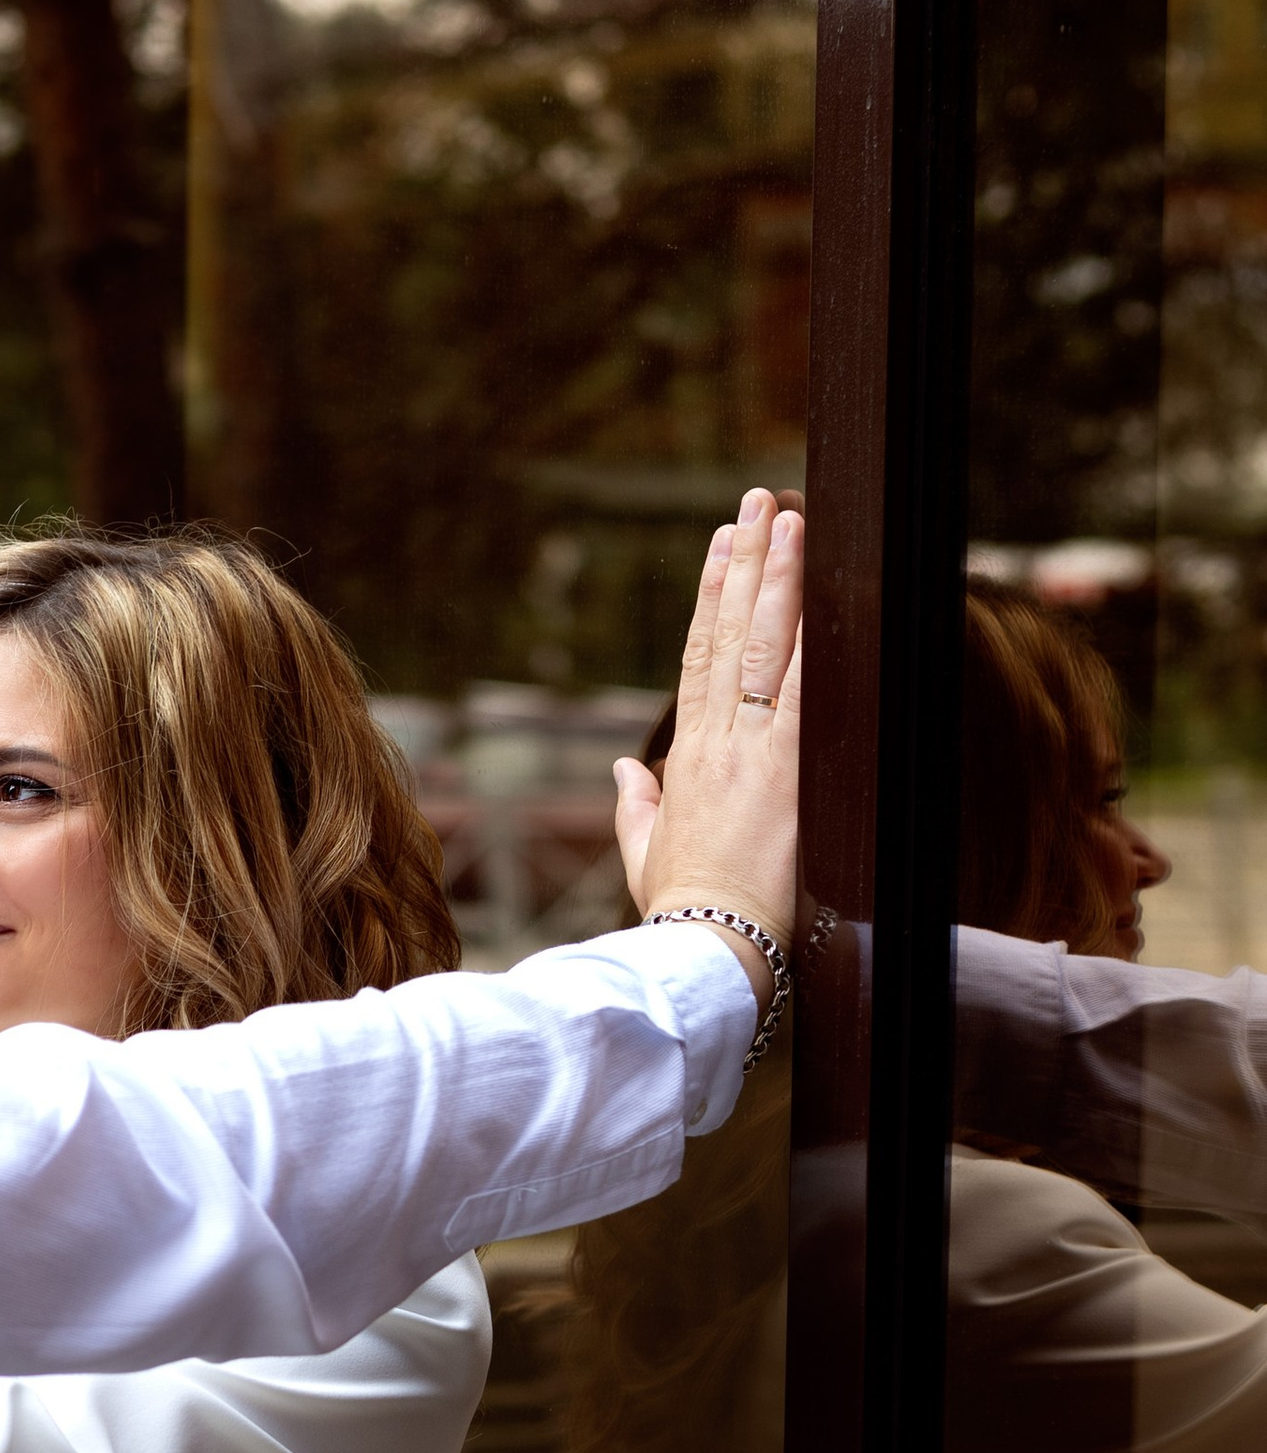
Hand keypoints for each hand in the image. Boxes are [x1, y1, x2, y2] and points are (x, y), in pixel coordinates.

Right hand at [615, 492, 801, 953]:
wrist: (708, 949)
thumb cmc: (680, 914)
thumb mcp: (647, 854)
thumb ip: (638, 804)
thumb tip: (629, 768)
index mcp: (687, 759)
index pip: (698, 659)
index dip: (709, 599)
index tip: (720, 548)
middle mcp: (719, 743)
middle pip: (732, 635)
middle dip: (747, 565)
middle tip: (758, 504)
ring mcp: (755, 753)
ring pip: (766, 648)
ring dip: (781, 580)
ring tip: (789, 521)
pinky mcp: (789, 772)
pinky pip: (804, 692)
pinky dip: (813, 640)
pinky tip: (823, 595)